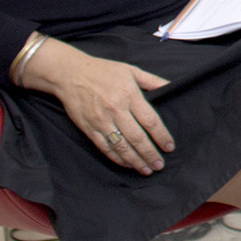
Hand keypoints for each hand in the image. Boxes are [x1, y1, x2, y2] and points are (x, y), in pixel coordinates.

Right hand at [31, 42, 173, 173]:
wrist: (70, 74)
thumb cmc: (103, 71)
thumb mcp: (131, 70)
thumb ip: (153, 81)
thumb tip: (171, 87)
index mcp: (129, 95)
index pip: (150, 121)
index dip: (162, 136)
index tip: (169, 147)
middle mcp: (116, 110)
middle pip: (138, 138)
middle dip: (150, 154)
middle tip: (160, 165)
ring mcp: (101, 121)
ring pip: (121, 146)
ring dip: (135, 160)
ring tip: (146, 169)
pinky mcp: (89, 128)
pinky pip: (105, 148)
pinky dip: (117, 158)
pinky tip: (127, 164)